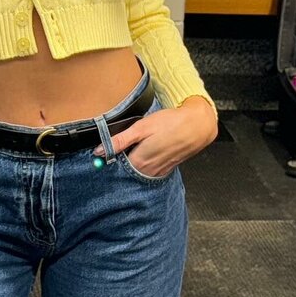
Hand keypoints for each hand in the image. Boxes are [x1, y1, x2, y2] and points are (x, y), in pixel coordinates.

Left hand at [92, 97, 217, 177]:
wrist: (196, 126)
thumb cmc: (169, 124)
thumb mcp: (141, 127)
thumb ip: (120, 140)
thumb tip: (99, 150)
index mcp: (140, 161)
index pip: (115, 167)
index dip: (107, 160)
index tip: (101, 153)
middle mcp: (149, 171)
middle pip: (126, 172)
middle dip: (118, 164)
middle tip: (113, 151)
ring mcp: (159, 171)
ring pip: (138, 173)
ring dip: (130, 165)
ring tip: (129, 151)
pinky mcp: (166, 169)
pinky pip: (149, 172)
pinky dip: (143, 166)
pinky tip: (143, 154)